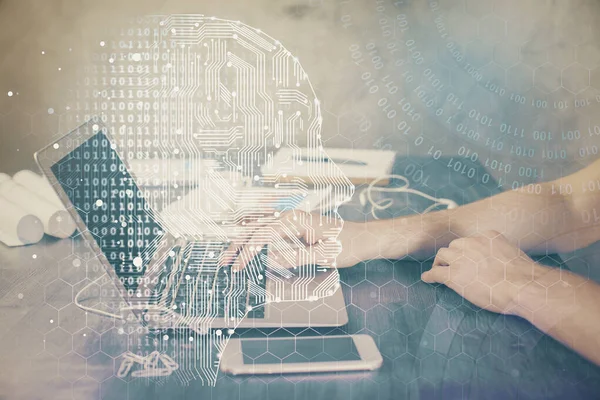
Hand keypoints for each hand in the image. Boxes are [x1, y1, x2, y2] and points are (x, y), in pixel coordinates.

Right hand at [219, 210, 370, 270]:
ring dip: (243, 241)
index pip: (262, 236)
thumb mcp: (322, 255)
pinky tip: (248, 248)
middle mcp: (290, 215)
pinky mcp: (293, 225)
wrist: (363, 238)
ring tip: (230, 255)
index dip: (247, 253)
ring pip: (259, 227)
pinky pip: (268, 229)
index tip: (237, 267)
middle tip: (224, 261)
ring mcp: (291, 219)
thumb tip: (268, 260)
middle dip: (237, 245)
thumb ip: (294, 257)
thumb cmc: (347, 245)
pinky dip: (254, 238)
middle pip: (255, 228)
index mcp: (294, 220)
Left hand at [421, 230, 547, 314]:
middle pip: (454, 246)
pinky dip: (430, 276)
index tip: (468, 257)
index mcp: (488, 236)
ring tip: (438, 270)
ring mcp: (461, 259)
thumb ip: (503, 255)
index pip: (471, 240)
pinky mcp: (453, 275)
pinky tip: (427, 279)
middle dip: (453, 255)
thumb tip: (503, 265)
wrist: (523, 286)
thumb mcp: (514, 256)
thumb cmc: (526, 276)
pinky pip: (436, 273)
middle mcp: (472, 243)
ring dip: (440, 263)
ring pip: (442, 256)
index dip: (467, 250)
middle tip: (452, 264)